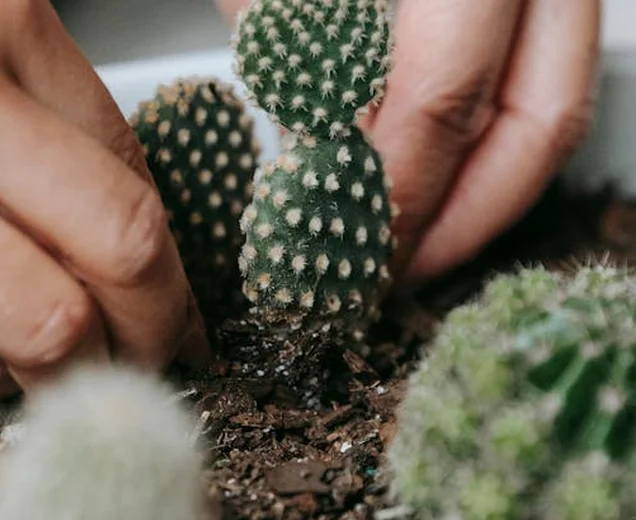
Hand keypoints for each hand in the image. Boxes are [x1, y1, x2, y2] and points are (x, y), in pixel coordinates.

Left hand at [215, 0, 600, 285]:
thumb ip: (294, 53)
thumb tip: (316, 170)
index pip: (441, 95)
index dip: (396, 193)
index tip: (348, 253)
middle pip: (542, 113)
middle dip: (468, 214)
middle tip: (394, 270)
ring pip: (556, 96)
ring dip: (488, 184)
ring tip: (414, 235)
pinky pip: (542, 66)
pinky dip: (490, 129)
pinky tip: (433, 165)